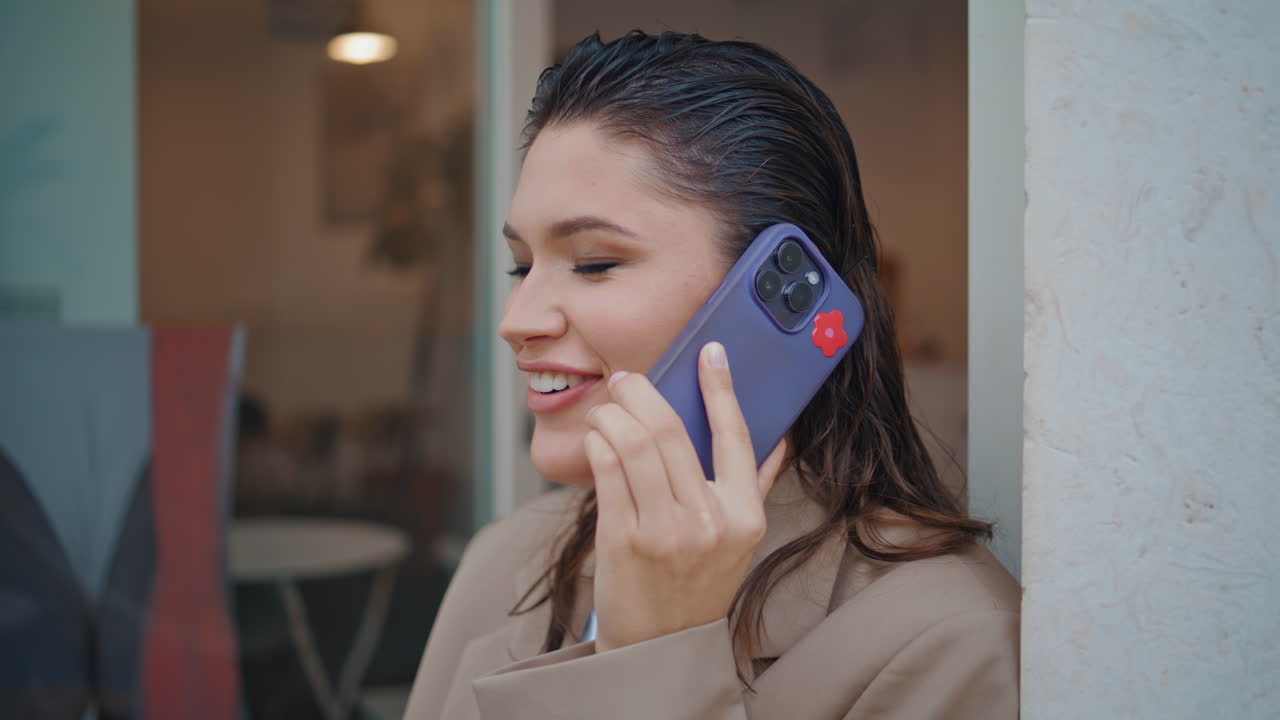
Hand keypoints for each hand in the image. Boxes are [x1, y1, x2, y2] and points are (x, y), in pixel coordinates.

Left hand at [583, 341, 787, 651]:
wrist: (659, 645)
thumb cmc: (698, 584)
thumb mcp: (739, 540)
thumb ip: (753, 487)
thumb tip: (780, 439)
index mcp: (743, 516)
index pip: (736, 436)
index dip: (721, 388)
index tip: (711, 352)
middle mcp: (707, 522)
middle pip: (670, 433)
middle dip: (642, 394)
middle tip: (627, 379)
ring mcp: (664, 532)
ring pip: (634, 445)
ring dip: (614, 414)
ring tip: (608, 408)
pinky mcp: (623, 541)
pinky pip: (607, 472)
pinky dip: (599, 444)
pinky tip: (598, 438)